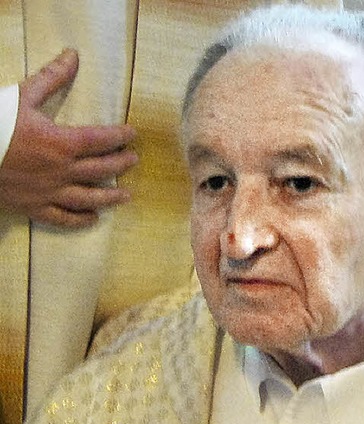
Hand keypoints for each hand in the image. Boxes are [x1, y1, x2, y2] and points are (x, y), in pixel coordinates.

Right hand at [0, 49, 137, 227]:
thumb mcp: (22, 96)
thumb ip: (51, 78)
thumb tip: (73, 56)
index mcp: (60, 143)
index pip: (100, 140)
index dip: (119, 137)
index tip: (132, 134)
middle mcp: (61, 171)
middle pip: (100, 169)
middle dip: (120, 164)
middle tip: (134, 160)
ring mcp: (49, 193)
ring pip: (88, 198)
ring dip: (110, 197)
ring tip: (126, 195)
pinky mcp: (35, 208)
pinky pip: (64, 218)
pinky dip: (81, 220)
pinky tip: (94, 218)